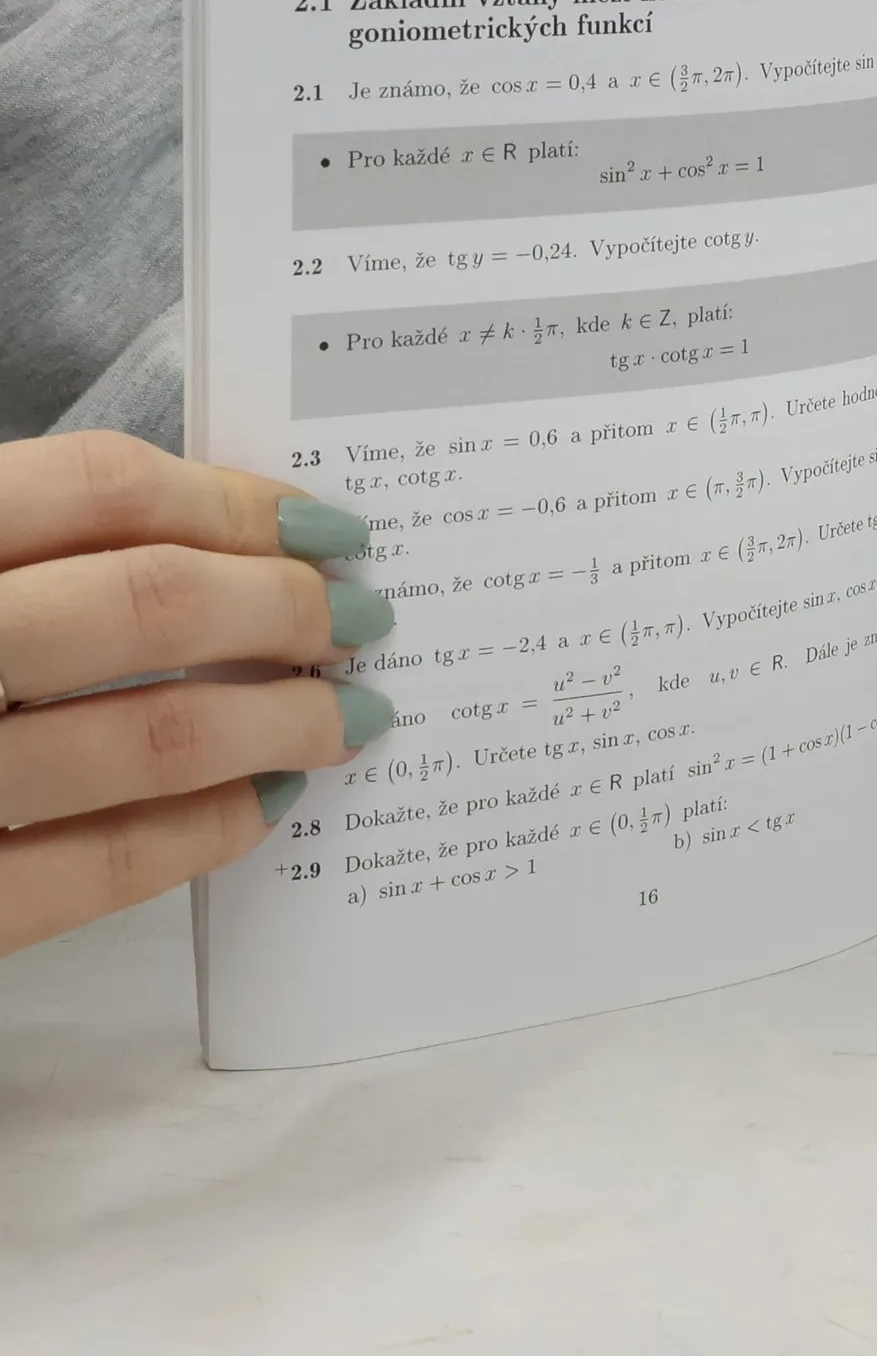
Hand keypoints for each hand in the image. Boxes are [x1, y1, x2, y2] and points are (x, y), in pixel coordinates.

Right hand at [0, 432, 395, 953]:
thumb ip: (21, 547)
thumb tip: (208, 541)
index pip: (97, 486)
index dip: (235, 501)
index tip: (328, 526)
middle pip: (145, 602)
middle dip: (284, 609)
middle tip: (364, 619)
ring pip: (144, 734)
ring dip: (279, 720)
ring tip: (347, 714)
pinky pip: (92, 869)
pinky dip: (202, 830)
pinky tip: (265, 807)